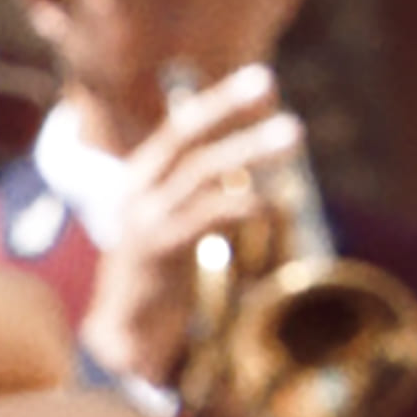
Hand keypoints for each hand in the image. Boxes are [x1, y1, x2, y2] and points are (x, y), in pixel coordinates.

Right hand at [74, 66, 299, 386]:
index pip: (180, 132)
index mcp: (141, 181)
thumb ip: (209, 192)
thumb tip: (263, 151)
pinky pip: (199, 217)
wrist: (123, 335)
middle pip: (181, 138)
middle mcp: (135, 194)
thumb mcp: (181, 224)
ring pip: (198, 172)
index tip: (262, 81)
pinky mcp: (151, 255)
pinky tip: (275, 201)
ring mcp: (141, 222)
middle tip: (268, 81)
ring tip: (294, 130)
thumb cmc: (161, 275)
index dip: (218, 103)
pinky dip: (239, 204)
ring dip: (247, 148)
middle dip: (223, 107)